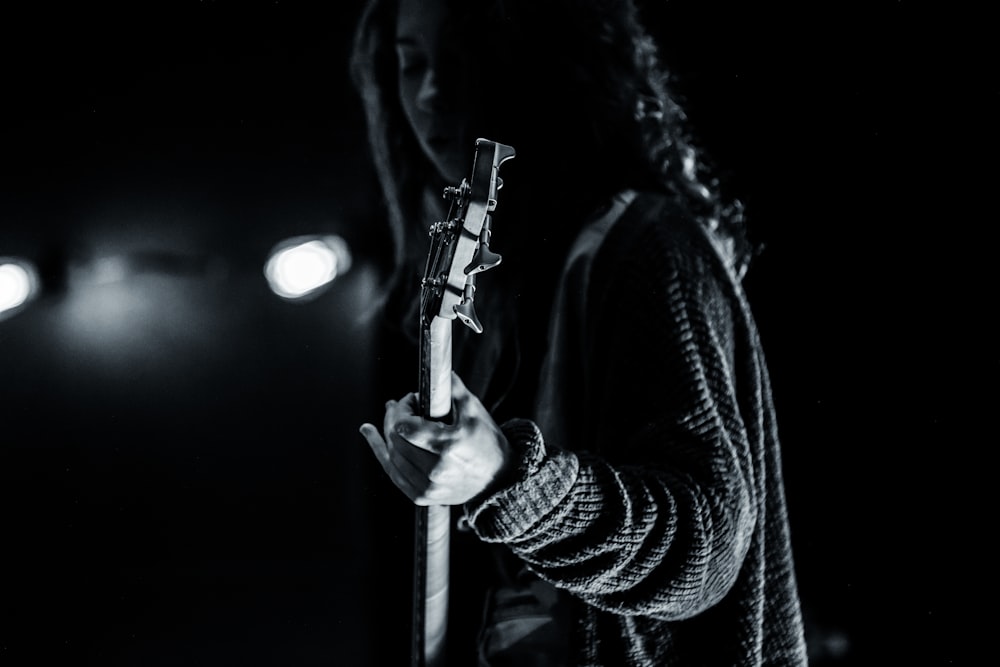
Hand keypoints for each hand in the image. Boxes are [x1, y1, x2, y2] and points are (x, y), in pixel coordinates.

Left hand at [359, 372, 512, 505]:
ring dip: (386, 432)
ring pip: (391, 455)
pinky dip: (380, 452)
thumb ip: (453, 390)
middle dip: (394, 417)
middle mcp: (435, 470)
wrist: (498, 480)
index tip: (412, 400)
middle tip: (403, 405)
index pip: (406, 426)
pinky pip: (392, 473)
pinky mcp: (421, 496)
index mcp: (448, 446)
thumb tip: (437, 368)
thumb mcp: (475, 411)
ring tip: (389, 415)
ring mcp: (427, 486)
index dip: (403, 408)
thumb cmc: (488, 443)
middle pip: (396, 439)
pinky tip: (370, 434)